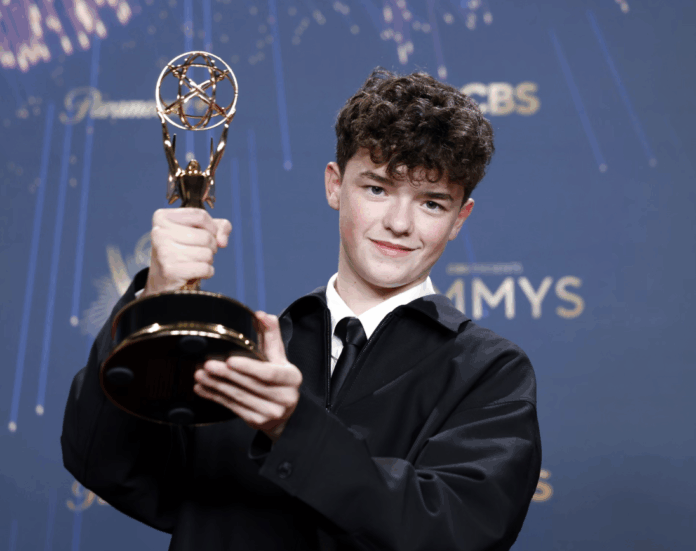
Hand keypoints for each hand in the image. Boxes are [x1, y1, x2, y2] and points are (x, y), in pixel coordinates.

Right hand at [142, 208, 231, 295]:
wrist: (163, 277)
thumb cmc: (183, 249)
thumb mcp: (200, 230)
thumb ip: (220, 226)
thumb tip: (222, 241)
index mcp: (163, 217)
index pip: (201, 216)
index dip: (212, 227)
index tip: (207, 234)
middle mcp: (159, 232)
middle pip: (206, 236)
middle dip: (211, 246)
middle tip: (199, 250)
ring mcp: (164, 251)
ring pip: (207, 253)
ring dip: (208, 259)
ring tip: (195, 261)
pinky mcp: (170, 270)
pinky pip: (205, 268)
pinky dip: (207, 272)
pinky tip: (196, 271)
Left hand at [194, 312, 302, 442]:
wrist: (286, 412)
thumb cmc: (280, 379)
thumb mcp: (279, 357)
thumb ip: (271, 334)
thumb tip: (261, 315)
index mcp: (291, 378)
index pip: (269, 373)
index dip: (249, 367)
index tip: (230, 360)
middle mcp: (284, 397)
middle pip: (250, 384)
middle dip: (226, 375)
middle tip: (207, 364)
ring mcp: (270, 412)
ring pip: (238, 397)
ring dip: (216, 385)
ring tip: (200, 374)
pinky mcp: (256, 421)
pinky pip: (232, 407)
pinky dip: (215, 397)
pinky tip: (203, 389)